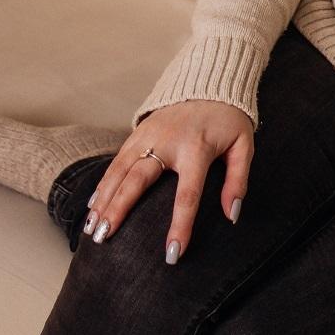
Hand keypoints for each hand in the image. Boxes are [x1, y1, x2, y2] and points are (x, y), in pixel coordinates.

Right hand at [83, 99, 253, 263]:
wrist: (210, 81)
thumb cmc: (228, 120)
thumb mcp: (244, 145)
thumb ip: (238, 180)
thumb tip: (231, 215)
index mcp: (197, 149)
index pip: (187, 194)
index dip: (180, 225)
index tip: (172, 253)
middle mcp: (167, 142)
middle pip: (138, 181)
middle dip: (119, 211)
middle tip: (103, 239)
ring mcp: (148, 135)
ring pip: (120, 171)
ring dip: (103, 200)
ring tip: (91, 229)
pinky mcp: (138, 132)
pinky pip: (116, 161)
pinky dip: (103, 184)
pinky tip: (92, 206)